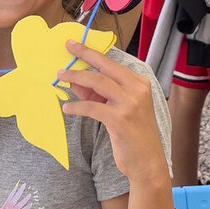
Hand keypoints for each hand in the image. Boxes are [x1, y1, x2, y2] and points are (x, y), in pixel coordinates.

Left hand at [60, 40, 167, 182]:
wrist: (148, 162)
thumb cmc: (133, 135)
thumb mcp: (118, 108)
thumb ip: (99, 93)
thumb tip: (75, 79)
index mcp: (140, 83)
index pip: (113, 64)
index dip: (93, 54)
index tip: (77, 46)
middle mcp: (137, 89)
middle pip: (105, 66)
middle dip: (84, 54)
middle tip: (68, 48)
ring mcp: (130, 103)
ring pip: (97, 82)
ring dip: (76, 77)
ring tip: (61, 77)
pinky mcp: (120, 119)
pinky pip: (92, 107)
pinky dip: (76, 107)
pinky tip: (67, 108)